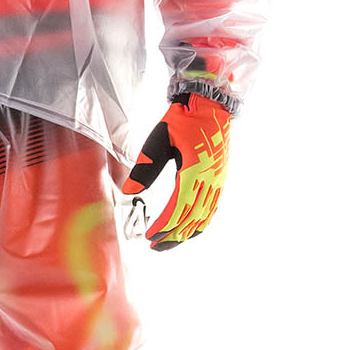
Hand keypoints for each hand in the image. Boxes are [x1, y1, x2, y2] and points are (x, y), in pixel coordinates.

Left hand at [123, 94, 230, 250]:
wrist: (209, 103)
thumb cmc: (182, 119)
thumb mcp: (158, 141)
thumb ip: (144, 169)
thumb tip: (129, 193)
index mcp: (195, 169)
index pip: (178, 207)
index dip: (164, 225)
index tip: (149, 236)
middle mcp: (210, 178)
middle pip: (191, 217)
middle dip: (171, 236)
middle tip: (154, 246)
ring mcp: (217, 180)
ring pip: (202, 217)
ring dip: (184, 234)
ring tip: (167, 243)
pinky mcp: (219, 179)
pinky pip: (211, 209)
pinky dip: (199, 224)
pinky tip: (187, 231)